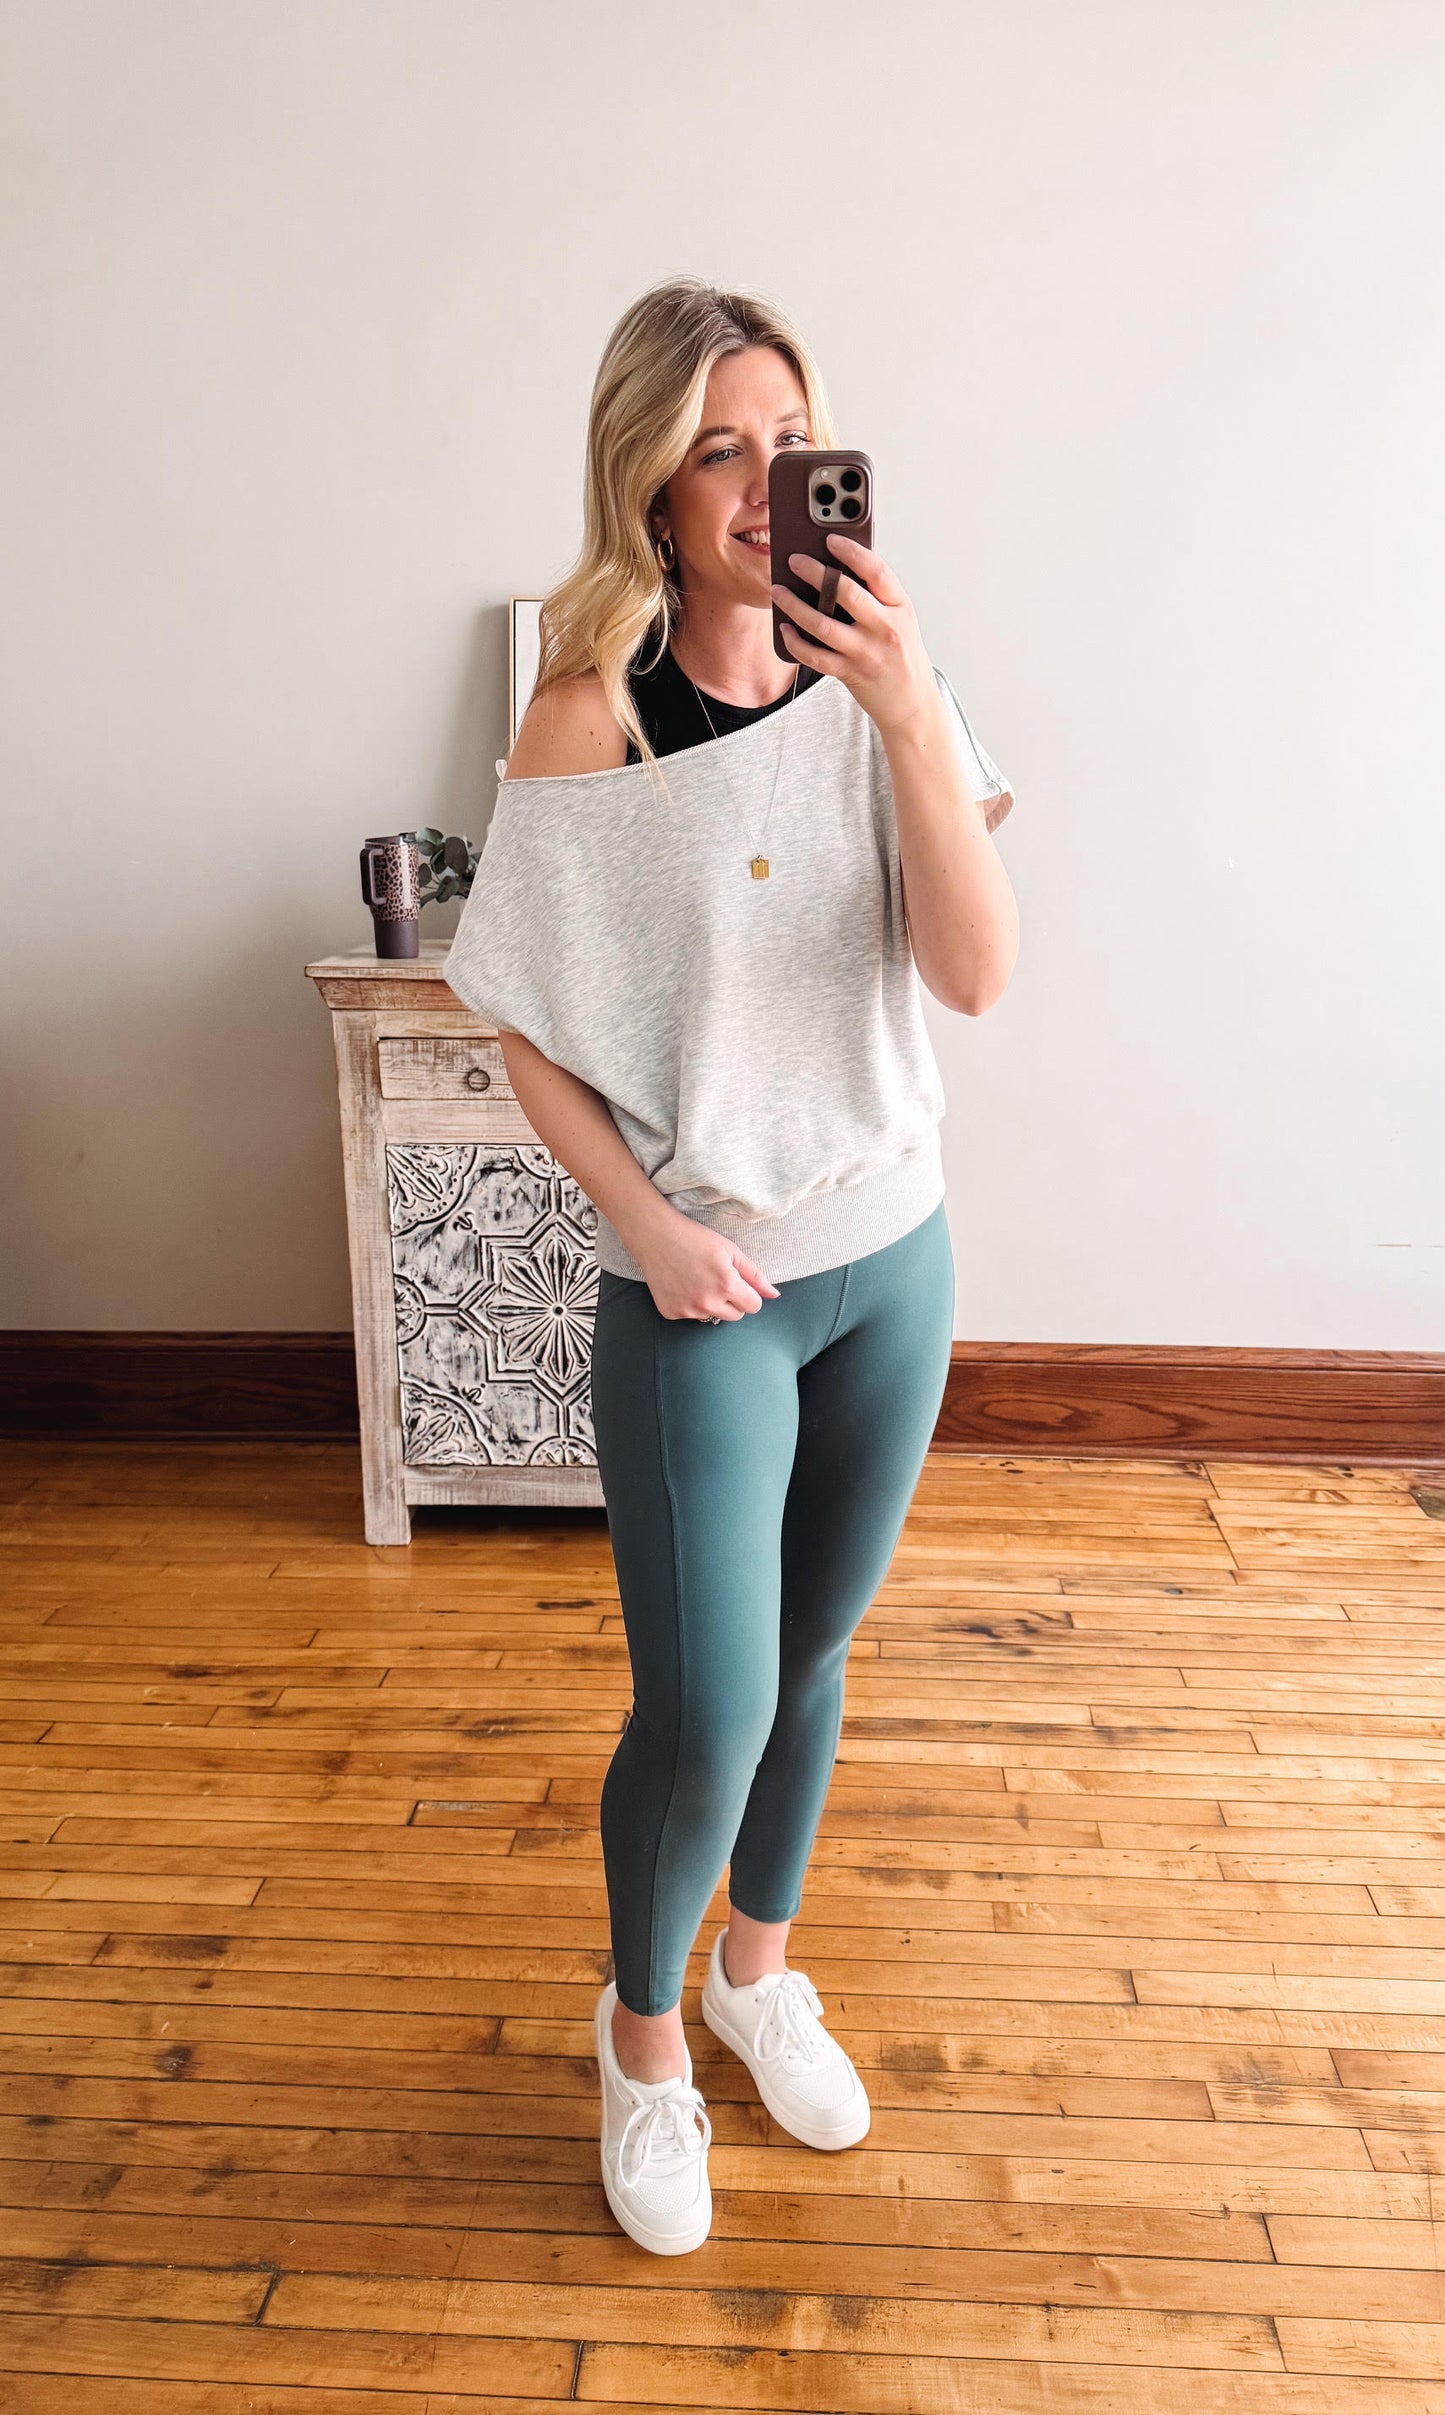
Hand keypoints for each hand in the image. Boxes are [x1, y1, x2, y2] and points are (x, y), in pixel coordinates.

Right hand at [636, 1209, 780, 1321]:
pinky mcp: (671, 1312)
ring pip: (712, 1316)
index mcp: (727, 1285)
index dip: (749, 1294)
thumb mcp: (731, 1251)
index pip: (754, 1307)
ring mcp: (688, 1310)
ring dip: (710, 1304)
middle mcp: (708, 1302)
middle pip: (735, 1316)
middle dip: (732, 1301)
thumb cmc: (695, 1239)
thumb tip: (774, 1295)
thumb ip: (755, 1275)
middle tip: (717, 1280)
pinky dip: (689, 1304)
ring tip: (697, 1280)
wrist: (656, 1236)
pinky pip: (690, 1316)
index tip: (738, 1283)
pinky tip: (682, 1285)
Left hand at [771, 533, 940, 745]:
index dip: (853, 552)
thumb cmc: (902, 655)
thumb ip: (877, 598)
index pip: (877, 572)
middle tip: (794, 560)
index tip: (830, 539)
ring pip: (823, 625)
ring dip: (795, 606)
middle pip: (846, 593)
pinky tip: (784, 628)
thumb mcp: (901, 620)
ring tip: (778, 591)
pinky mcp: (850, 673)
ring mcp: (866, 652)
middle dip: (815, 573)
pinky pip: (815, 656)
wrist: (912, 703)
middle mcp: (885, 628)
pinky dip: (796, 641)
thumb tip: (834, 571)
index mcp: (900, 607)